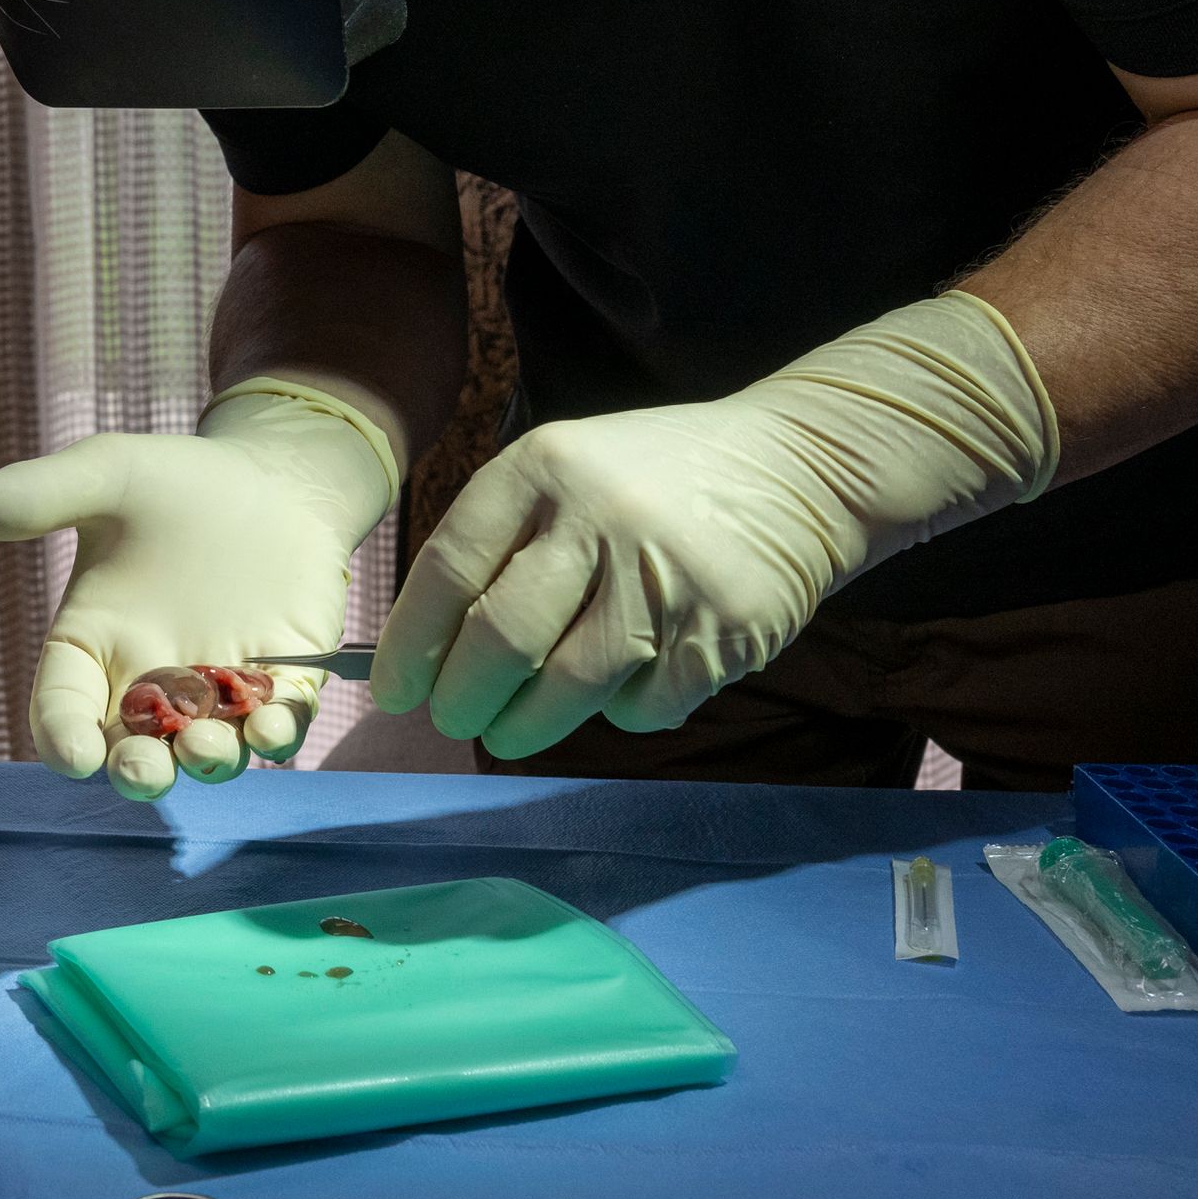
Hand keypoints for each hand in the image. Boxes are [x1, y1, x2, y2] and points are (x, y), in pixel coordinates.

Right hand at [0, 379, 398, 801]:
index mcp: (94, 644)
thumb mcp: (108, 476)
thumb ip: (39, 496)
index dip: (63, 736)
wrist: (275, 477)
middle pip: (132, 749)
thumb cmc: (180, 480)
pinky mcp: (283, 685)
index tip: (73, 756)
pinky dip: (276, 736)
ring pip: (205, 750)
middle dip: (136, 769)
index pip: (64, 705)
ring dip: (204, 760)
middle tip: (142, 770)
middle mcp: (152, 681)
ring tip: (206, 749)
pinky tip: (275, 729)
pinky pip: (277, 726)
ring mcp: (219, 693)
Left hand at [374, 293, 1059, 760]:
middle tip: (455, 720)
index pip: (451, 566)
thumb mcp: (571, 473)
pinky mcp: (721, 626)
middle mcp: (598, 513)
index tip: (395, 691)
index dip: (413, 641)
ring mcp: (664, 572)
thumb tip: (429, 650)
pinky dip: (619, 716)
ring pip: (569, 684)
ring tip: (514, 732)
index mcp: (542, 466)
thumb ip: (506, 544)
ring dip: (528, 726)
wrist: (801, 466)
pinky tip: (618, 695)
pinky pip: (642, 704)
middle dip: (464, 698)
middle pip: (502, 637)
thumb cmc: (656, 480)